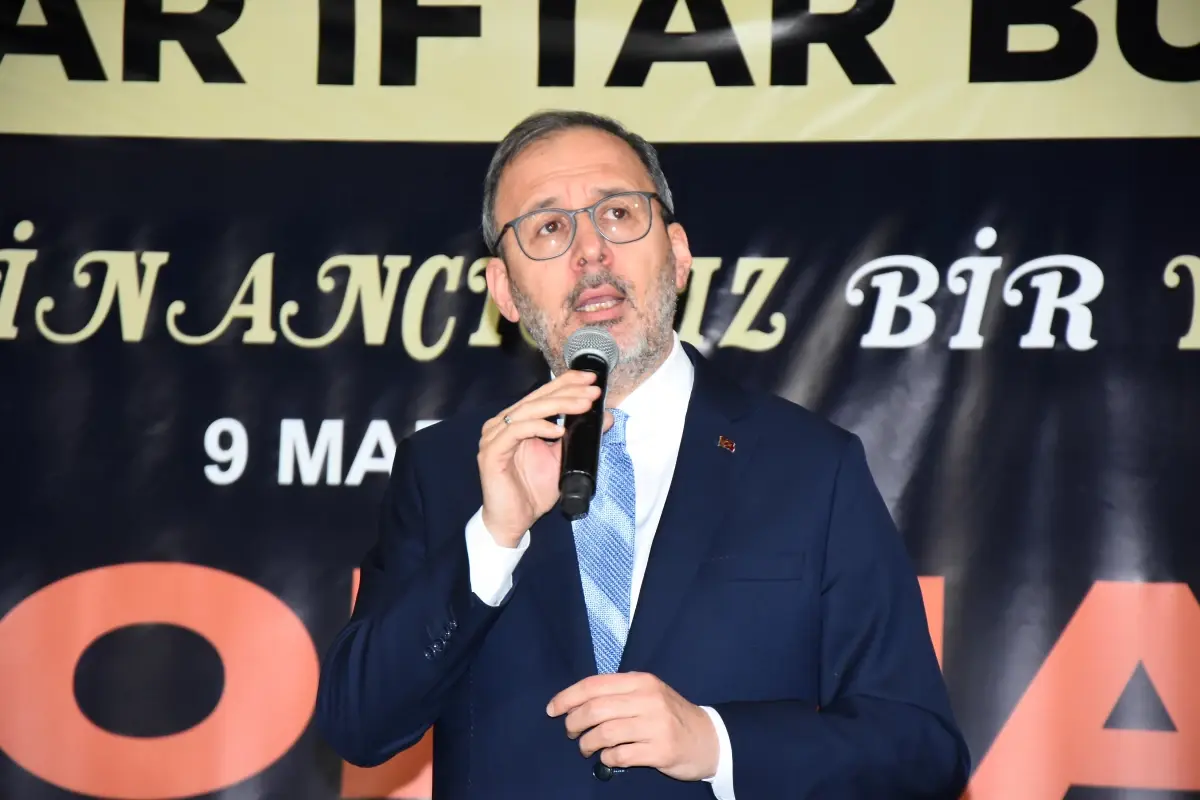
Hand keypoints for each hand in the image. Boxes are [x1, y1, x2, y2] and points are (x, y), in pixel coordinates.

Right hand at [477, 371, 609, 546]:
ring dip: (558, 405)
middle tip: (592, 389)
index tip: (591, 379)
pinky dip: (538, 427)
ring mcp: (494, 437)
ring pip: (528, 411)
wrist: (513, 521)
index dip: (565, 383)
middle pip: (536, 399)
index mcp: (517, 422)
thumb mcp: (563, 460)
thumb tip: (605, 417)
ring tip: (583, 405)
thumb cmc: (532, 491)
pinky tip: (557, 430)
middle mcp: (502, 424)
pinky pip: (515, 432)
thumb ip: (579, 437)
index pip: (542, 395)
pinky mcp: (491, 453)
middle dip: (567, 391)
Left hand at [546, 672, 717, 781]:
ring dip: (587, 743)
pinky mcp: (661, 751)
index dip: (567, 697)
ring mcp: (656, 725)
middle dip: (574, 723)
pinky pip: (620, 755)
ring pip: (604, 733)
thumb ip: (618, 692)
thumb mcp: (648, 694)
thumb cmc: (669, 715)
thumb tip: (575, 700)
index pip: (594, 684)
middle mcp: (648, 699)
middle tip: (570, 732)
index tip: (552, 709)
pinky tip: (608, 757)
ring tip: (586, 748)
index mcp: (641, 681)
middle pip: (595, 710)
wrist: (709, 738)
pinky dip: (606, 758)